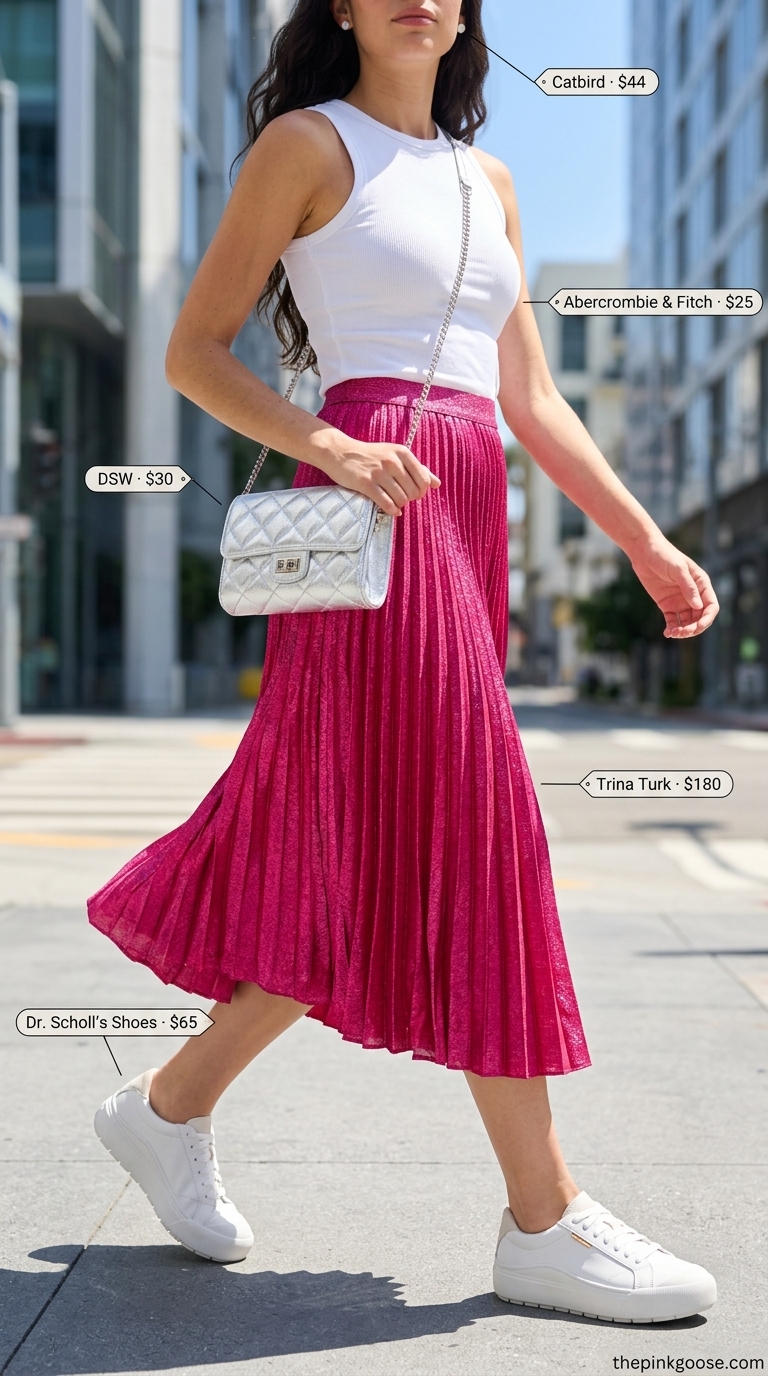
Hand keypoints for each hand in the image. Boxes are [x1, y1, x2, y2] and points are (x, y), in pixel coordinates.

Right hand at [309, 430, 439, 514]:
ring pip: (401, 499)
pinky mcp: (366, 484)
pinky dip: (391, 510)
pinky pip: (386, 503)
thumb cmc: (371, 456)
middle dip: (410, 499)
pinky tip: (391, 509)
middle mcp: (392, 461)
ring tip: (394, 501)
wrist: (341, 453)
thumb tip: (437, 484)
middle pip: (413, 491)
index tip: (413, 492)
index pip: (423, 479)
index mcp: (402, 453)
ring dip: (400, 504)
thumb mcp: (395, 456)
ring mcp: (379, 473)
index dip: (421, 491)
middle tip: (401, 497)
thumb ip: (417, 469)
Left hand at [628, 535, 718, 638]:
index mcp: (701, 584)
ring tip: (673, 633)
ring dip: (683, 631)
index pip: (711, 606)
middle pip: (700, 617)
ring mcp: (680, 601)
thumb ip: (688, 587)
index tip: (697, 627)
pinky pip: (673, 621)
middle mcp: (693, 594)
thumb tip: (698, 606)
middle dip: (694, 628)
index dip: (707, 619)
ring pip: (687, 622)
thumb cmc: (663, 555)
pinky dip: (672, 629)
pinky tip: (667, 633)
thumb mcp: (678, 569)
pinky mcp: (667, 605)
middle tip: (682, 633)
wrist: (643, 552)